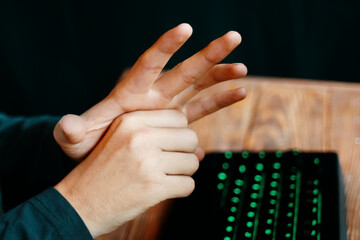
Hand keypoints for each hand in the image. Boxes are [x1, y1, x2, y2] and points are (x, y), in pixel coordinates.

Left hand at [54, 23, 246, 159]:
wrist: (105, 155)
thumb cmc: (89, 144)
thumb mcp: (76, 139)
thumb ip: (71, 132)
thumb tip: (66, 127)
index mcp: (131, 92)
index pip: (150, 63)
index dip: (166, 46)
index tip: (185, 28)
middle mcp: (154, 94)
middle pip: (184, 70)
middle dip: (208, 54)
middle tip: (234, 37)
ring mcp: (167, 107)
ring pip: (199, 86)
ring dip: (220, 76)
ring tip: (242, 68)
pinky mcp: (176, 121)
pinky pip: (203, 109)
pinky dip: (221, 101)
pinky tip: (241, 93)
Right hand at [54, 110, 202, 237]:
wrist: (79, 204)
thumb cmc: (103, 171)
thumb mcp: (121, 140)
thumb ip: (160, 137)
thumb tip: (202, 151)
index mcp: (131, 120)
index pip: (179, 117)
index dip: (177, 133)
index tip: (165, 145)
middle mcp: (140, 137)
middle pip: (190, 138)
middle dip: (184, 153)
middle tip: (166, 164)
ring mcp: (148, 162)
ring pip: (193, 162)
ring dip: (182, 173)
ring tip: (161, 177)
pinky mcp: (154, 188)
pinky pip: (188, 185)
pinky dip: (180, 190)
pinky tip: (161, 190)